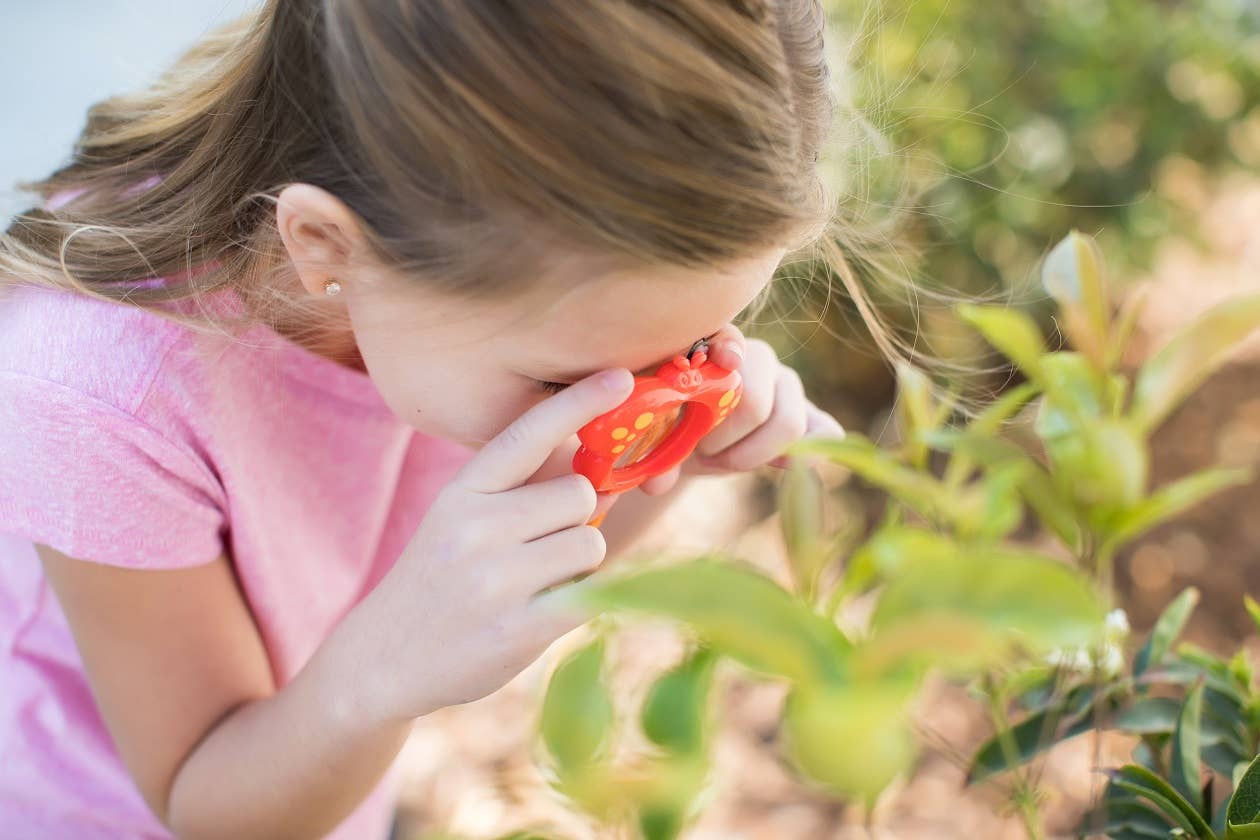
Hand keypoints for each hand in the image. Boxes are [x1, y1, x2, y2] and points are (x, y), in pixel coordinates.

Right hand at [349, 368, 635, 721]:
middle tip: (542, 546)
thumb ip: (521, 487)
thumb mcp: (460, 519)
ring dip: (580, 563)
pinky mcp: (518, 630)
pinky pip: (589, 596)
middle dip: (577, 518)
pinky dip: (580, 600)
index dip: (578, 403)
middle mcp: (475, 528)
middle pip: (579, 494)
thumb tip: (597, 463)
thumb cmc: (439, 578)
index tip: (621, 376)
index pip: (527, 435)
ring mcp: (495, 581)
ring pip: (589, 544)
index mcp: (463, 491)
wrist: (381, 658)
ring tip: (538, 582)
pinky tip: (542, 612)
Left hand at [638, 325, 845, 495]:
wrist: (691, 441)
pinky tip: (781, 466)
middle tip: (702, 452)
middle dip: (724, 441)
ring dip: (750, 456)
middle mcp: (756, 357)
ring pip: (788, 424)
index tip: (719, 372)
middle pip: (754, 401)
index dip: (727, 352)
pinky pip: (825, 433)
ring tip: (723, 460)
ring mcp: (787, 384)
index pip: (729, 342)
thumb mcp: (657, 434)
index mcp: (715, 346)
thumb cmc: (668, 429)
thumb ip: (656, 450)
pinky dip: (807, 455)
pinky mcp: (809, 414)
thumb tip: (657, 483)